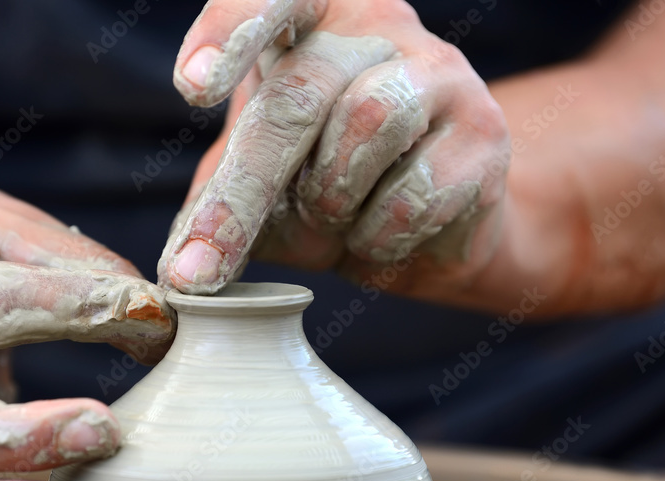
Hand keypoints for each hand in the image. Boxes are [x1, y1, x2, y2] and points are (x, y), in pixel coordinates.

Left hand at [158, 0, 516, 310]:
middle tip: (198, 268)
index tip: (192, 87)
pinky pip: (414, 191)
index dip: (230, 32)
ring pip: (365, 127)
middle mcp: (377, 24)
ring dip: (329, 198)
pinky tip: (378, 233)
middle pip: (300, 95)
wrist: (424, 231)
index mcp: (309, 17)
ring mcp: (438, 70)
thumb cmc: (324, 189)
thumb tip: (180, 271)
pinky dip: (377, 235)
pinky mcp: (484, 130)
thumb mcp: (256, 189)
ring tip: (332, 213)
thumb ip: (215, 206)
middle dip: (243, 191)